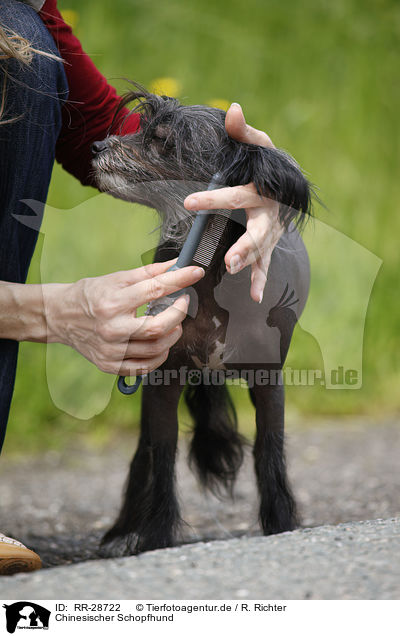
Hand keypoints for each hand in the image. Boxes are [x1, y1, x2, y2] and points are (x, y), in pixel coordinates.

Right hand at [44, 260, 203, 375]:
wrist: (60, 317)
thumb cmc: (90, 295)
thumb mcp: (116, 278)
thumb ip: (148, 273)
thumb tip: (176, 265)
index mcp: (112, 302)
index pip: (154, 290)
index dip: (180, 280)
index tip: (195, 273)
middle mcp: (111, 329)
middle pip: (158, 328)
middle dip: (179, 314)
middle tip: (182, 303)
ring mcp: (111, 350)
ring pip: (156, 349)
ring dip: (173, 334)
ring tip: (174, 323)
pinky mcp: (111, 365)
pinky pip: (145, 367)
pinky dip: (160, 355)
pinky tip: (162, 343)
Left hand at [184, 102, 283, 302]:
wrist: (291, 185)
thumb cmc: (267, 164)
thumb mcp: (258, 145)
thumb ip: (243, 133)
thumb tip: (233, 109)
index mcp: (261, 190)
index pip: (235, 195)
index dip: (212, 198)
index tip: (188, 202)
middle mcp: (269, 214)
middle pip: (258, 232)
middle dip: (244, 247)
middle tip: (229, 260)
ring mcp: (271, 232)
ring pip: (262, 251)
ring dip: (249, 264)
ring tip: (234, 272)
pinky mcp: (269, 243)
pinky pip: (266, 264)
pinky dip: (262, 280)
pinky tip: (256, 297)